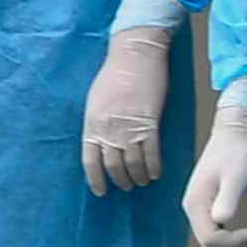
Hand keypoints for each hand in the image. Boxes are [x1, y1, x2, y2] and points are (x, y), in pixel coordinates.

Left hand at [81, 20, 174, 192]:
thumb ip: (97, 123)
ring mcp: (129, 127)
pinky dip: (154, 166)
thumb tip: (100, 141)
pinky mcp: (150, 123)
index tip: (101, 191)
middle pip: (113, 166)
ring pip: (133, 163)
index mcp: (92, 124)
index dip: (96, 179)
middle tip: (126, 186)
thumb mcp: (95, 100)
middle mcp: (109, 129)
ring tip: (142, 182)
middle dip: (120, 180)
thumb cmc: (114, 73)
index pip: (90, 161)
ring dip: (138, 176)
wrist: (135, 55)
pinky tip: (156, 173)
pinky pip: (152, 153)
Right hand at [183, 96, 246, 246]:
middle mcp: (192, 207)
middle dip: (234, 244)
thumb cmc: (238, 152)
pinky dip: (231, 233)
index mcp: (196, 203)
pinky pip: (215, 228)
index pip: (210, 239)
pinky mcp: (206, 204)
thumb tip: (221, 221)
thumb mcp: (237, 176)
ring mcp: (197, 206)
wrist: (234, 133)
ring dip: (233, 240)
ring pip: (211, 237)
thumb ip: (228, 199)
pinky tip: (246, 227)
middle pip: (208, 242)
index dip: (234, 242)